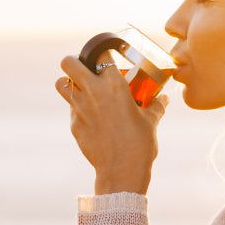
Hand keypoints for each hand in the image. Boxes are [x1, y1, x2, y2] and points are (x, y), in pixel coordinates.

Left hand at [55, 52, 168, 194]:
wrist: (122, 171)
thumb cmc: (140, 144)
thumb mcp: (151, 122)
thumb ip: (156, 106)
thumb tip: (163, 98)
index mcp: (114, 85)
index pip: (101, 54)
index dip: (103, 53)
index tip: (107, 57)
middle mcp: (93, 92)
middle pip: (69, 62)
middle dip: (74, 61)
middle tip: (84, 68)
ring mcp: (80, 108)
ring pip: (61, 84)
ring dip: (68, 83)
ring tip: (80, 88)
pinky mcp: (74, 125)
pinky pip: (71, 109)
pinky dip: (78, 109)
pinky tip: (92, 118)